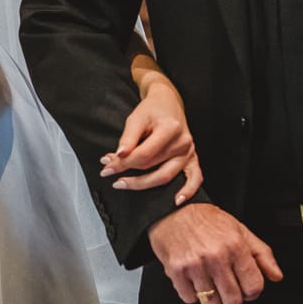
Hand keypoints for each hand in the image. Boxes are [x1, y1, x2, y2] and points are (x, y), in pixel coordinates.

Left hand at [103, 79, 201, 203]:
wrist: (168, 102)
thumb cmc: (152, 109)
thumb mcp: (136, 117)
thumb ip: (128, 137)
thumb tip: (120, 155)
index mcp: (170, 129)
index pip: (144, 153)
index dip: (123, 162)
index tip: (106, 164)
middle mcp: (182, 142)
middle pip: (153, 165)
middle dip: (127, 172)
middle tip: (108, 173)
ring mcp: (189, 151)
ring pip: (166, 175)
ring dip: (143, 184)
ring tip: (123, 184)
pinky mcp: (193, 157)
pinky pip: (195, 178)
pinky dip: (188, 191)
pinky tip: (177, 201)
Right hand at [147, 203, 282, 303]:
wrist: (171, 209)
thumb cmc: (205, 219)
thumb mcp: (239, 229)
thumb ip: (262, 253)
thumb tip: (276, 276)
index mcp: (235, 246)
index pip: (254, 287)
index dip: (252, 292)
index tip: (245, 288)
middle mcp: (216, 256)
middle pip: (233, 300)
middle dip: (231, 296)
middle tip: (225, 285)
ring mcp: (195, 264)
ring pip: (211, 303)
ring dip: (211, 296)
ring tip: (207, 281)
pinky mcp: (176, 269)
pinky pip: (189, 298)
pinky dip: (191, 293)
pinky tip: (193, 279)